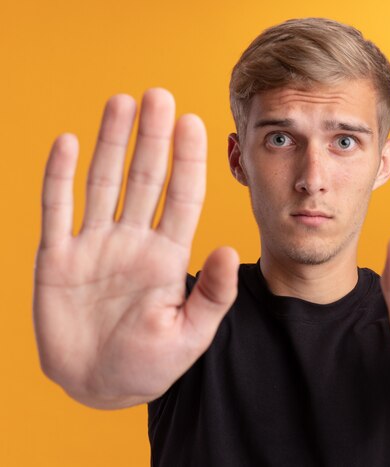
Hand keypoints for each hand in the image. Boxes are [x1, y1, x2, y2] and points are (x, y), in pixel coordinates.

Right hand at [33, 89, 238, 408]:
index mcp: (168, 256)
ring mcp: (94, 246)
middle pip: (145, 178)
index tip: (194, 122)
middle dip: (152, 138)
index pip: (182, 197)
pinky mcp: (58, 259)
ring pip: (102, 183)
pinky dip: (59, 177)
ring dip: (110, 143)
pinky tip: (68, 143)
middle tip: (158, 95)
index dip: (188, 160)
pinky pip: (57, 210)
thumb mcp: (191, 334)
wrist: (100, 385)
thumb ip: (213, 295)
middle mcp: (133, 241)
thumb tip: (231, 250)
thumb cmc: (151, 364)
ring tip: (121, 102)